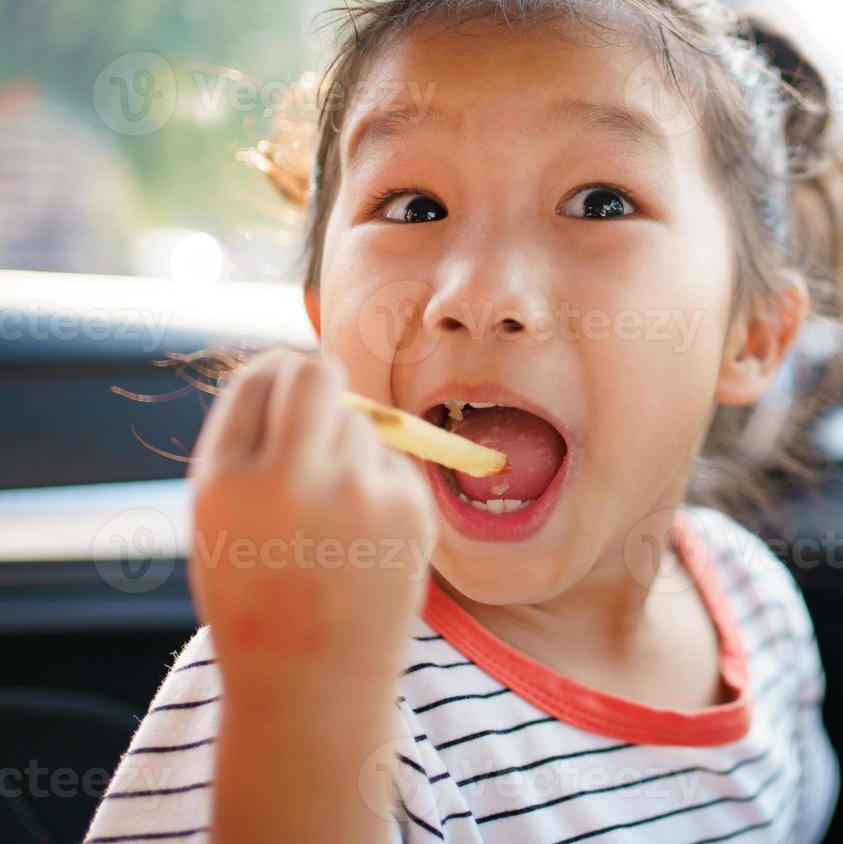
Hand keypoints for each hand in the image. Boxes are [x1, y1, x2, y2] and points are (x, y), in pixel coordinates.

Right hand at [187, 347, 437, 706]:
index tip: (282, 383)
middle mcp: (292, 477)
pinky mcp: (409, 509)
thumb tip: (301, 367)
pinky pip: (394, 463)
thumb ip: (251, 445)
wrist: (313, 686)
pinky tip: (363, 540)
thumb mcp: (222, 520)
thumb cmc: (259, 596)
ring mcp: (358, 493)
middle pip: (318, 372)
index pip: (258, 378)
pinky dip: (380, 485)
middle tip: (319, 397)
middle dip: (317, 376)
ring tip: (331, 517)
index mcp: (227, 480)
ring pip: (361, 422)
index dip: (273, 375)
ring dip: (347, 447)